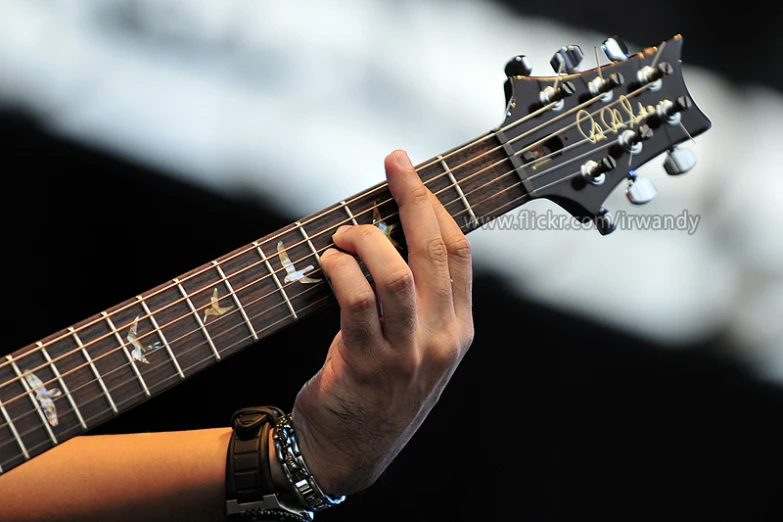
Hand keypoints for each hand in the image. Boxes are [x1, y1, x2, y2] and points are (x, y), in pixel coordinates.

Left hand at [285, 149, 473, 495]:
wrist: (349, 452)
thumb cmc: (378, 389)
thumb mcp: (416, 347)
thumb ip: (417, 299)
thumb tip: (389, 231)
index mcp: (457, 329)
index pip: (458, 254)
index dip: (436, 206)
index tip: (413, 175)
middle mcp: (440, 340)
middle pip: (434, 252)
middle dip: (413, 198)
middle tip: (394, 164)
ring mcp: (407, 355)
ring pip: (397, 274)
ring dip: (366, 240)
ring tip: (345, 234)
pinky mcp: (368, 365)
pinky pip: (356, 300)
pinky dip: (340, 269)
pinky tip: (328, 262)